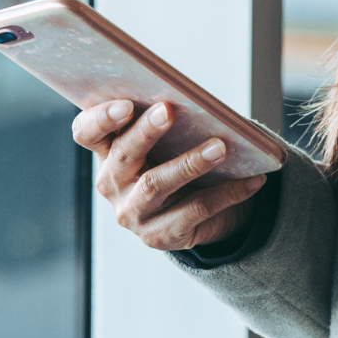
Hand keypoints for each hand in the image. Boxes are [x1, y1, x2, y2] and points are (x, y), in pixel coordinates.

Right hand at [72, 100, 268, 250]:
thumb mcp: (164, 143)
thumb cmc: (175, 162)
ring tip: (221, 146)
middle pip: (123, 155)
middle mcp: (112, 184)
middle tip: (170, 110)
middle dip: (146, 131)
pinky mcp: (159, 236)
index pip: (86, 133)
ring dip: (190, 162)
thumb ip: (166, 123)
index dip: (100, 119)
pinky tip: (251, 180)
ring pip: (156, 184)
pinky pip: (195, 210)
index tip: (124, 105)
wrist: (193, 216)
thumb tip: (196, 101)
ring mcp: (133, 213)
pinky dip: (227, 193)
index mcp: (107, 152)